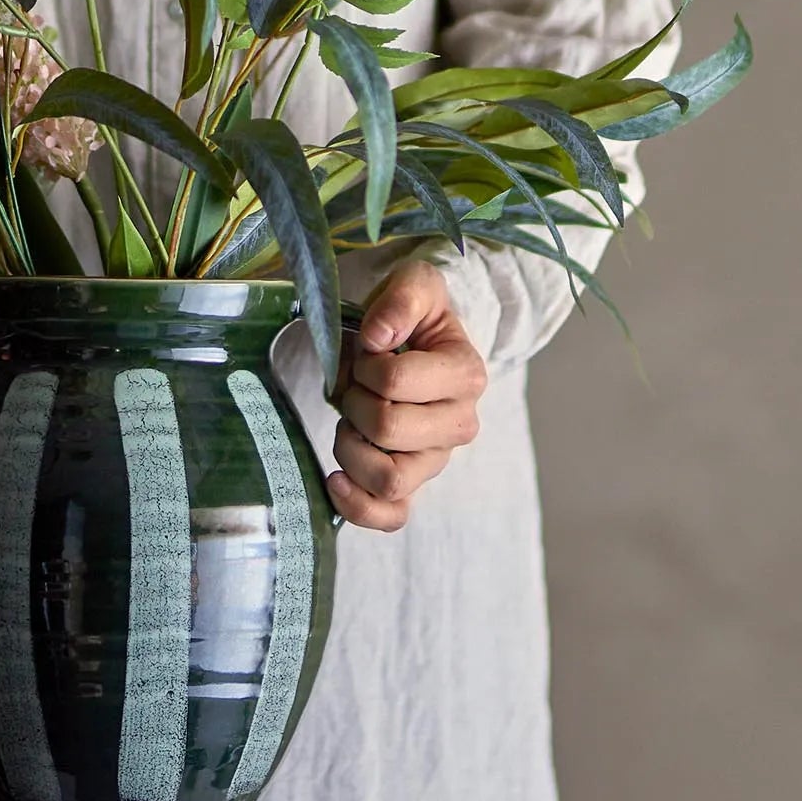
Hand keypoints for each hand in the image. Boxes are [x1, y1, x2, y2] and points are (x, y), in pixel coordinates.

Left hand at [328, 260, 487, 531]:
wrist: (417, 342)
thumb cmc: (413, 316)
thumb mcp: (415, 285)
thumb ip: (402, 299)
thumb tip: (377, 337)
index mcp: (466, 374)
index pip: (395, 381)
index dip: (365, 364)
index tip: (367, 350)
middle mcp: (460, 424)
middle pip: (388, 430)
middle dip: (355, 401)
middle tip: (355, 384)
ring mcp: (436, 460)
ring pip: (387, 478)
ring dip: (351, 446)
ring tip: (349, 420)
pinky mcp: (412, 485)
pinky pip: (391, 516)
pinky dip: (358, 506)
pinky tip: (336, 478)